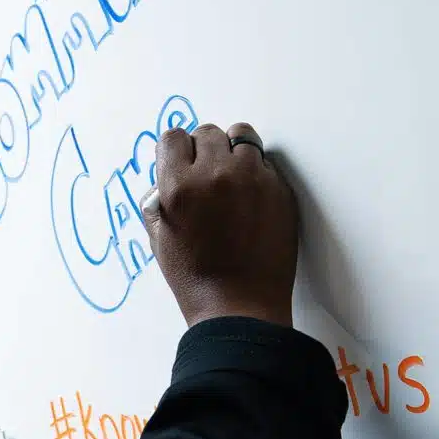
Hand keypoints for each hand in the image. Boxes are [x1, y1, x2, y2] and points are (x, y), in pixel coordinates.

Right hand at [142, 122, 297, 327]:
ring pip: (242, 136)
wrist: (239, 306)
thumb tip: (164, 177)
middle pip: (208, 132)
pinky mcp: (280, 189)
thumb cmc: (195, 278)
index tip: (182, 164)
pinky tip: (251, 198)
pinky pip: (266, 162)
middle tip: (207, 175)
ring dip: (234, 152)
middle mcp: (215, 174)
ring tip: (233, 177)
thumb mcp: (159, 239)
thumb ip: (158, 201)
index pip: (173, 137)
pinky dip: (257, 172)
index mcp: (179, 187)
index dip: (176, 151)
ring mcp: (252, 179)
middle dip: (204, 149)